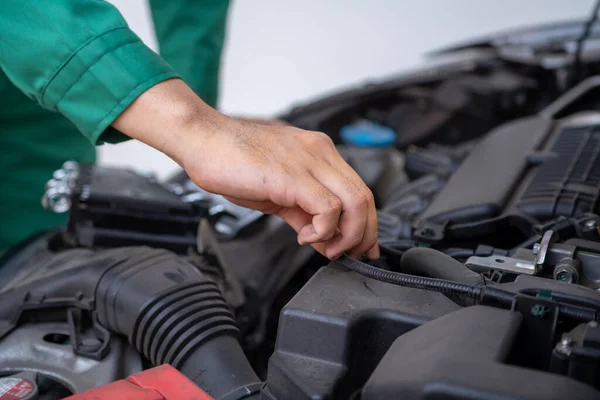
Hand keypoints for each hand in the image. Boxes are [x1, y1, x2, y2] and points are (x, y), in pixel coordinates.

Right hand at [113, 79, 378, 258]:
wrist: (202, 139)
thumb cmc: (232, 159)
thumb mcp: (277, 189)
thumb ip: (302, 211)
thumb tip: (320, 235)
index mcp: (319, 152)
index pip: (359, 189)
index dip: (365, 223)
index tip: (360, 246)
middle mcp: (320, 153)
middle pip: (365, 197)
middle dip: (363, 234)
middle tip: (349, 254)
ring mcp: (309, 162)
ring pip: (355, 202)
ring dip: (348, 235)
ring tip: (327, 249)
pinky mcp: (293, 176)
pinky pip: (328, 208)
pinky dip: (323, 230)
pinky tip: (304, 238)